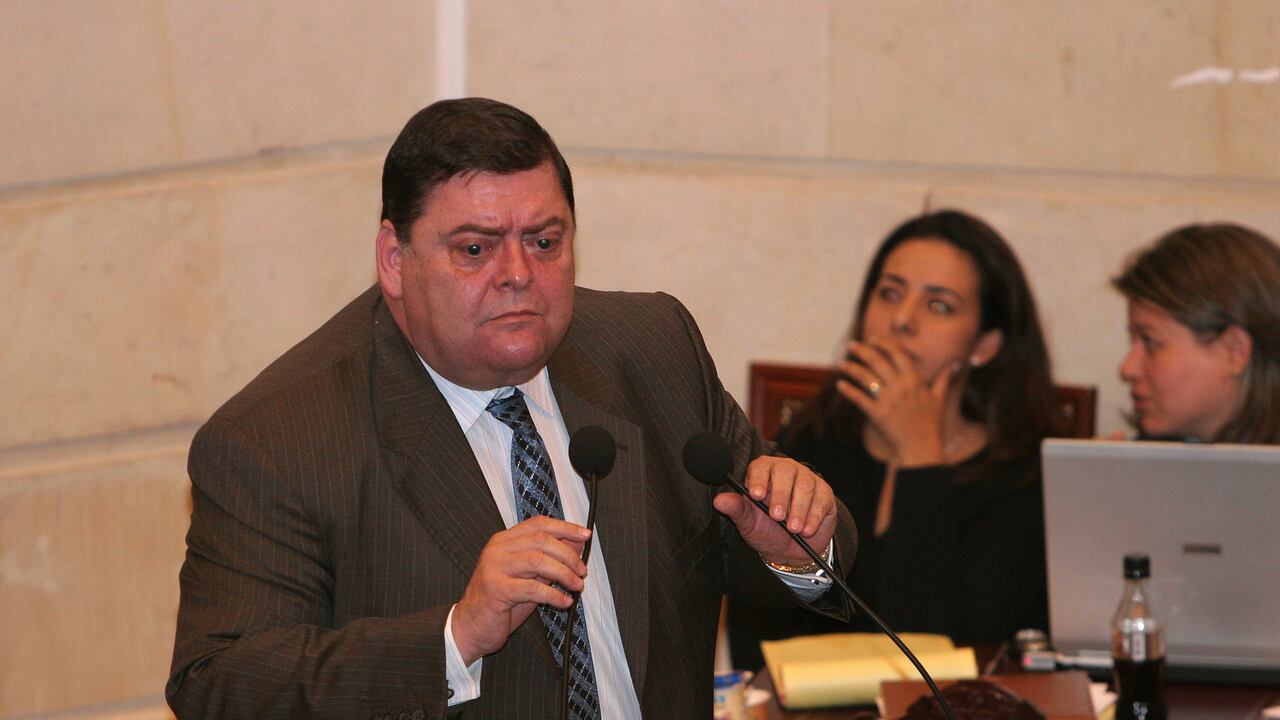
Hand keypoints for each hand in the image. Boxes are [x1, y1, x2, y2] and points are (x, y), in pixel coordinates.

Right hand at [451, 516, 589, 664]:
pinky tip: (564, 601)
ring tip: (576, 585)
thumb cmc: (501, 602)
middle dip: (568, 554)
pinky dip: (553, 594)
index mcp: (504, 541)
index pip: (538, 524)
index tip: (584, 535)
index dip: (564, 528)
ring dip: (563, 573)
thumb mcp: (528, 576)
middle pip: (541, 540)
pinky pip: (532, 588)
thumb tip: (575, 545)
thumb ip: (548, 560)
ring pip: (537, 560)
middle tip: (582, 570)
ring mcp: (494, 568)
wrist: (470, 627)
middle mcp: (497, 550)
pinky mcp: (496, 590)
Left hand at [712, 456, 836, 567]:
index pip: (760, 466)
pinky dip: (813, 517)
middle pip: (785, 472)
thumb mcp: (749, 523)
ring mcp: (807, 480)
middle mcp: (786, 470)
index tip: (756, 495)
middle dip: (781, 495)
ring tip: (793, 529)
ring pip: (805, 486)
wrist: (792, 549)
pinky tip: (806, 530)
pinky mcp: (824, 493)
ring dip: (798, 509)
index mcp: (763, 472)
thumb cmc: (767, 530)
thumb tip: (718, 501)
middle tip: (777, 516)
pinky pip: (821, 500)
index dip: (758, 478)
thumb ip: (737, 510)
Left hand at [836, 338, 958, 465]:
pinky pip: (859, 399)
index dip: (884, 344)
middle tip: (851, 345)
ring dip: (851, 368)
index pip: (897, 354)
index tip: (873, 339)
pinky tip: (840, 384)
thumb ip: (944, 378)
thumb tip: (957, 363)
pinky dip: (848, 391)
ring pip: (865, 377)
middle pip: (877, 361)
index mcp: (915, 380)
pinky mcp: (878, 415)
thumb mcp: (939, 398)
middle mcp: (901, 387)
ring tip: (841, 363)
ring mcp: (889, 401)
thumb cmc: (931, 424)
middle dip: (862, 350)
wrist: (922, 449)